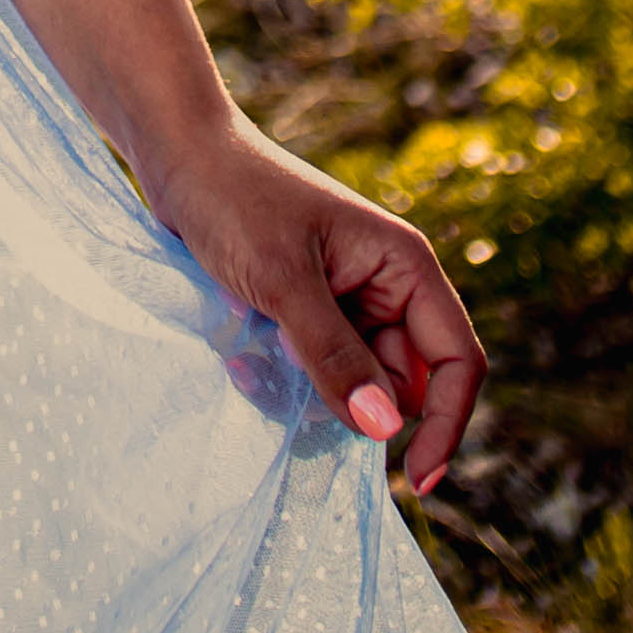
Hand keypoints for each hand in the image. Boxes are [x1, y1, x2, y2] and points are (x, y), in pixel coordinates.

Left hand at [142, 115, 483, 494]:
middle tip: (283, 386)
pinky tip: (239, 359)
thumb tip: (385, 429)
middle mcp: (383, 285)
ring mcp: (343, 299)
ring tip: (249, 363)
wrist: (176, 152)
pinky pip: (311, 369)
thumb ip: (333, 355)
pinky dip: (282, 377)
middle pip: (397, 382)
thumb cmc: (232, 197)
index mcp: (404, 266)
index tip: (415, 480)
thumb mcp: (281, 279)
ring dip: (306, 392)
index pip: (456, 361)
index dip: (447, 424)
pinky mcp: (304, 310)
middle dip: (348, 403)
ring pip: (350, 383)